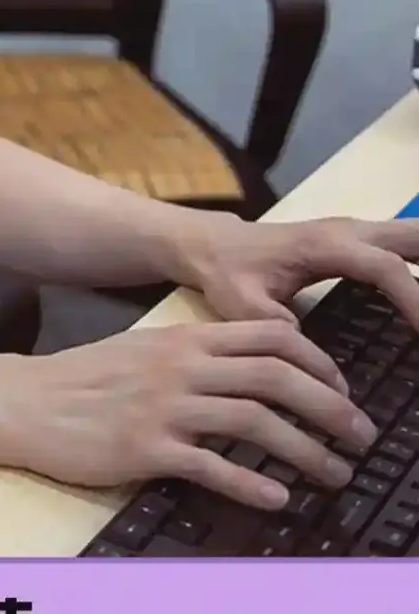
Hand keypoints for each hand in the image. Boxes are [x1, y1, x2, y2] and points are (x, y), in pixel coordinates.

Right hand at [0, 318, 376, 509]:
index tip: (345, 391)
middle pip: (275, 377)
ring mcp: (164, 407)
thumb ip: (200, 354)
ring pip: (253, 421)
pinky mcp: (145, 449)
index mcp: (186, 337)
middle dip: (330, 407)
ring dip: (305, 450)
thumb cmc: (88, 380)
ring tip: (334, 474)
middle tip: (361, 436)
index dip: (319, 364)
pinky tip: (277, 500)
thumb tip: (259, 367)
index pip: (271, 338)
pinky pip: (210, 466)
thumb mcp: (149, 351)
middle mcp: (182, 366)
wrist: (25, 401)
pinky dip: (251, 484)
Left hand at [181, 215, 418, 329]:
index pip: (386, 269)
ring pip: (413, 237)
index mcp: (326, 246)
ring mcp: (357, 231)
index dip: (416, 301)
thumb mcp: (247, 309)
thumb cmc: (228, 274)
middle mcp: (349, 230)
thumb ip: (286, 339)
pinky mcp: (359, 241)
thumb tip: (333, 383)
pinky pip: (404, 248)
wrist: (214, 244)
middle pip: (414, 240)